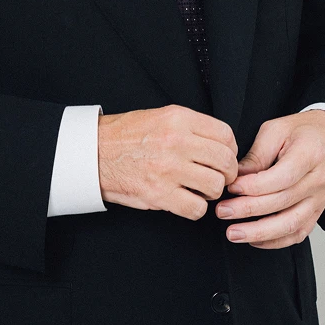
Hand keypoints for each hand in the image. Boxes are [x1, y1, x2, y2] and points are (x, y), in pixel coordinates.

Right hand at [98, 104, 238, 220]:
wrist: (94, 152)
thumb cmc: (126, 135)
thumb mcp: (160, 116)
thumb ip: (190, 126)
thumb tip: (219, 144)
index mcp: (178, 118)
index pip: (225, 135)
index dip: (230, 149)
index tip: (224, 157)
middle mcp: (177, 141)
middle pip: (225, 161)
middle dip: (226, 173)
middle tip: (217, 176)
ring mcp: (169, 168)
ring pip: (215, 186)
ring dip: (211, 192)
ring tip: (199, 188)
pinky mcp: (160, 194)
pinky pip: (197, 208)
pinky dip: (195, 208)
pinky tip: (186, 200)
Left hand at [215, 110, 324, 248]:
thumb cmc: (305, 132)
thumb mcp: (278, 129)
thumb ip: (257, 153)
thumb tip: (237, 175)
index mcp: (309, 154)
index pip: (281, 177)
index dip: (254, 186)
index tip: (231, 187)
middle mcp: (318, 181)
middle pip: (283, 202)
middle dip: (248, 210)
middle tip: (222, 211)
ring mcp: (319, 200)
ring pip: (291, 224)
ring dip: (260, 233)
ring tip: (234, 233)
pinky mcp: (316, 213)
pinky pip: (298, 234)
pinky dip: (276, 241)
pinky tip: (254, 239)